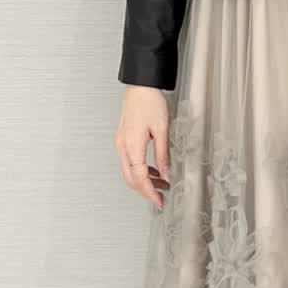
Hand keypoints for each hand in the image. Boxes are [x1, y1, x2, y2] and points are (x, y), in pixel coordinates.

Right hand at [116, 86, 171, 209]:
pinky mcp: (124, 139)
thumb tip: (166, 174)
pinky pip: (130, 161)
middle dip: (146, 191)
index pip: (140, 178)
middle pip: (131, 178)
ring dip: (144, 181)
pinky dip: (141, 170)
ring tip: (162, 184)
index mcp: (132, 145)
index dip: (149, 192)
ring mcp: (121, 143)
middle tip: (160, 198)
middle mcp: (123, 146)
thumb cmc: (150, 101)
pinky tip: (154, 170)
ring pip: (129, 171)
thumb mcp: (163, 129)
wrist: (140, 85)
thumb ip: (163, 155)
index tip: (159, 201)